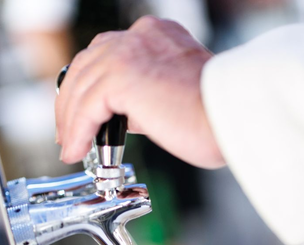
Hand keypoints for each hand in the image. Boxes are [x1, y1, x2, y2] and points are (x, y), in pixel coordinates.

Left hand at [55, 16, 224, 168]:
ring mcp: (130, 52)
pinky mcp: (122, 77)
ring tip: (72, 149)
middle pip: (86, 65)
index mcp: (156, 36)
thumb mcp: (175, 95)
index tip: (81, 114)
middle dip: (71, 103)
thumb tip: (122, 115)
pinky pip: (85, 107)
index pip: (106, 55)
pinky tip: (76, 150)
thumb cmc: (217, 117)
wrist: (236, 118)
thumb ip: (146, 95)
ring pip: (81, 87)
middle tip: (68, 134)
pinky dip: (77, 131)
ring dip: (71, 123)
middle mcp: (141, 36)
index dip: (87, 86)